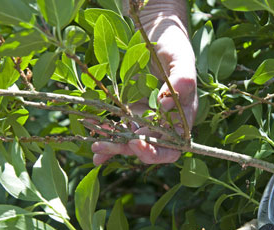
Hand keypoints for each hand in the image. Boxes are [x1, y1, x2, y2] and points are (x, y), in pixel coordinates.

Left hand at [92, 0, 197, 164]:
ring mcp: (145, 118)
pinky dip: (105, 134)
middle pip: (148, 148)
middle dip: (126, 150)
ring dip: (112, 145)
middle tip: (104, 145)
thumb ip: (181, 82)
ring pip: (129, 141)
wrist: (156, 34)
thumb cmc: (174, 44)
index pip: (172, 148)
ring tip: (95, 144)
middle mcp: (164, 123)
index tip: (136, 141)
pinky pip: (118, 127)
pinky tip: (91, 136)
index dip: (155, 151)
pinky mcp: (129, 111)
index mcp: (181, 117)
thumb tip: (164, 107)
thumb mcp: (181, 59)